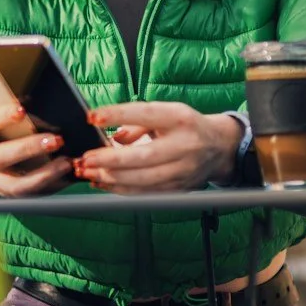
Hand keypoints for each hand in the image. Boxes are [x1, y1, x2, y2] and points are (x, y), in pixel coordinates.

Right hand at [0, 114, 73, 197]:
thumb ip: (11, 115)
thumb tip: (30, 103)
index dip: (2, 117)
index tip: (21, 110)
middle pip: (0, 158)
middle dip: (28, 148)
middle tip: (55, 140)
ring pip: (18, 185)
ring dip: (45, 174)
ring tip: (66, 163)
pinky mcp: (11, 195)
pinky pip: (33, 195)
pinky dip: (53, 186)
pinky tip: (68, 177)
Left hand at [74, 101, 240, 192]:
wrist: (219, 147)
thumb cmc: (185, 126)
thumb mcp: (166, 112)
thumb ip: (137, 121)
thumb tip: (114, 137)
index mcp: (180, 118)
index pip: (146, 114)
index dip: (117, 115)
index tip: (92, 117)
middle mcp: (185, 145)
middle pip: (144, 156)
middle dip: (110, 159)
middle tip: (86, 158)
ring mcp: (183, 171)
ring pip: (143, 180)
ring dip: (112, 178)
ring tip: (88, 172)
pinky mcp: (179, 189)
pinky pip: (146, 193)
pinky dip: (121, 190)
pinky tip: (103, 182)